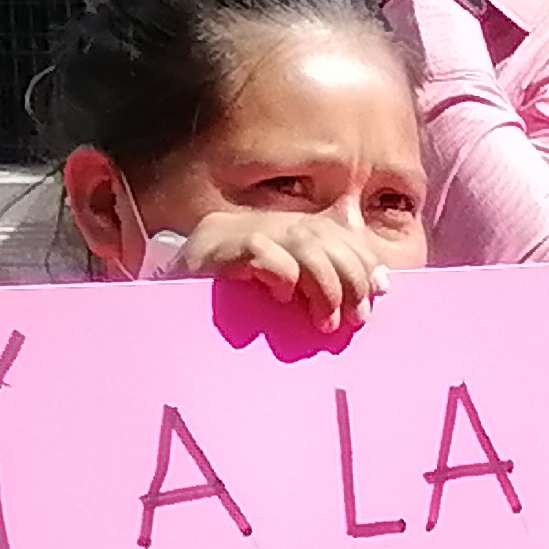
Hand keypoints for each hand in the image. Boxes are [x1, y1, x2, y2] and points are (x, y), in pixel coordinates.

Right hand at [174, 209, 394, 329]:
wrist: (165, 325)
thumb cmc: (233, 321)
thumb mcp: (289, 303)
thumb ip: (328, 287)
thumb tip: (383, 283)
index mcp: (276, 231)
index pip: (334, 230)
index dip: (363, 259)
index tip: (380, 293)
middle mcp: (255, 223)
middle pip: (323, 232)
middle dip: (351, 276)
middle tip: (353, 319)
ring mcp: (230, 232)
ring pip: (302, 240)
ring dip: (326, 284)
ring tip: (324, 321)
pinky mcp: (210, 248)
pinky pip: (263, 252)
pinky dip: (282, 275)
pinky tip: (280, 299)